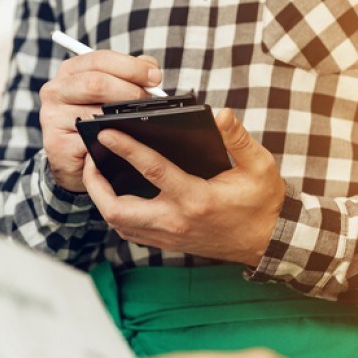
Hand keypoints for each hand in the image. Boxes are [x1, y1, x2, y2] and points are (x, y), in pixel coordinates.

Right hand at [39, 51, 161, 191]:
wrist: (73, 159)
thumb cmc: (95, 120)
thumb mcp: (110, 91)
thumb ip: (129, 74)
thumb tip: (151, 67)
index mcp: (70, 71)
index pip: (101, 60)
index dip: (131, 67)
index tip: (154, 77)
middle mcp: (55, 90)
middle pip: (97, 83)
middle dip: (130, 91)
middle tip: (149, 100)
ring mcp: (52, 117)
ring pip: (95, 112)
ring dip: (124, 117)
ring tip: (140, 120)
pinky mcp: (57, 143)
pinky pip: (92, 139)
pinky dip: (112, 140)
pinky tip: (124, 141)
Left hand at [81, 108, 284, 265]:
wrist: (268, 242)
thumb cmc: (262, 202)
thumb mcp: (259, 166)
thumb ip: (238, 138)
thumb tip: (222, 114)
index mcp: (196, 198)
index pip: (152, 170)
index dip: (125, 148)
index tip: (105, 132)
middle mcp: (176, 220)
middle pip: (118, 209)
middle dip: (94, 185)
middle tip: (88, 159)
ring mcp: (170, 235)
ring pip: (119, 223)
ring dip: (101, 200)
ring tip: (95, 174)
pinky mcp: (169, 242)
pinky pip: (131, 232)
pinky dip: (117, 213)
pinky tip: (116, 194)